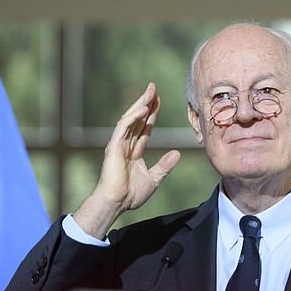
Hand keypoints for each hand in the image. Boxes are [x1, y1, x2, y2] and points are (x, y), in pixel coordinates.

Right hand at [73, 83, 180, 238]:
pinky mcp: (114, 146)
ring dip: (140, 104)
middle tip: (153, 88)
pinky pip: (124, 128)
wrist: (116, 203)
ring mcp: (119, 144)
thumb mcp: (154, 179)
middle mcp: (126, 145)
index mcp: (134, 151)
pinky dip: (133, 117)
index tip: (159, 101)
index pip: (144, 128)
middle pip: (137, 119)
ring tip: (150, 91)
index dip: (152, 114)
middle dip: (146, 103)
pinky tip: (143, 109)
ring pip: (130, 119)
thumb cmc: (130, 195)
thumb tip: (177, 154)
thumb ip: (165, 166)